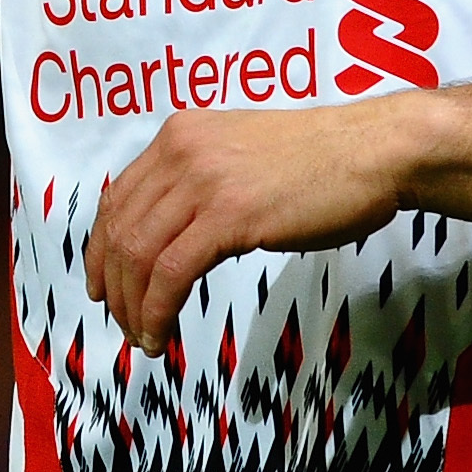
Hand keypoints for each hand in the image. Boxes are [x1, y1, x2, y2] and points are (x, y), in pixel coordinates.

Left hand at [81, 97, 429, 352]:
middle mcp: (180, 151)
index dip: (100, 248)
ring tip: (143, 337)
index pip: (118, 196)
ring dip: (133, 305)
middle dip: (112, 286)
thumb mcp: (242, 155)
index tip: (102, 285)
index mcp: (180, 135)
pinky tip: (161, 333)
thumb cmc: (321, 161)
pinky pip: (171, 271)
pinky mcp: (228, 215)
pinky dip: (157, 309)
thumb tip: (178, 230)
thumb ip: (203, 181)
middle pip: (120, 228)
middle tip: (123, 322)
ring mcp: (202, 181)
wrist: (371, 153)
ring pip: (139, 254)